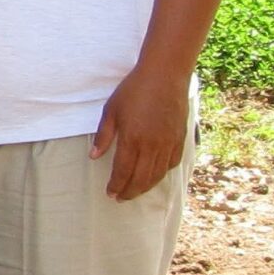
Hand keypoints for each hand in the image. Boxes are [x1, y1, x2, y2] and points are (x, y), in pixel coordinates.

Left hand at [90, 63, 192, 199]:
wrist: (165, 76)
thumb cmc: (134, 90)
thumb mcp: (111, 111)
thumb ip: (103, 136)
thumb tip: (93, 157)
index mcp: (133, 139)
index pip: (123, 171)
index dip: (116, 185)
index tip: (110, 194)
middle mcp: (152, 145)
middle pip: (141, 178)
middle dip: (130, 191)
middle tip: (120, 198)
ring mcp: (169, 143)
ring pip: (158, 174)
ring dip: (146, 187)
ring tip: (135, 192)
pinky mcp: (180, 139)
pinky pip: (172, 163)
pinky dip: (162, 174)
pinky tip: (154, 176)